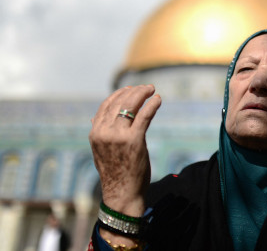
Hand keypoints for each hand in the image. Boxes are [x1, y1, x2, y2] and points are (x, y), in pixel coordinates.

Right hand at [89, 85, 160, 216]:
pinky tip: (158, 100)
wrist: (122, 193)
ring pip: (131, 106)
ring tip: (152, 90)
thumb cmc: (115, 173)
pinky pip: (144, 116)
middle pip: (119, 102)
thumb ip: (100, 134)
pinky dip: (152, 105)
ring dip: (143, 94)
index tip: (130, 89)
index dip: (118, 94)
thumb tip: (94, 118)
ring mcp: (118, 136)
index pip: (106, 106)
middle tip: (146, 87)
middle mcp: (104, 132)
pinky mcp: (134, 140)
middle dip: (134, 91)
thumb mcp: (100, 151)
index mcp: (95, 133)